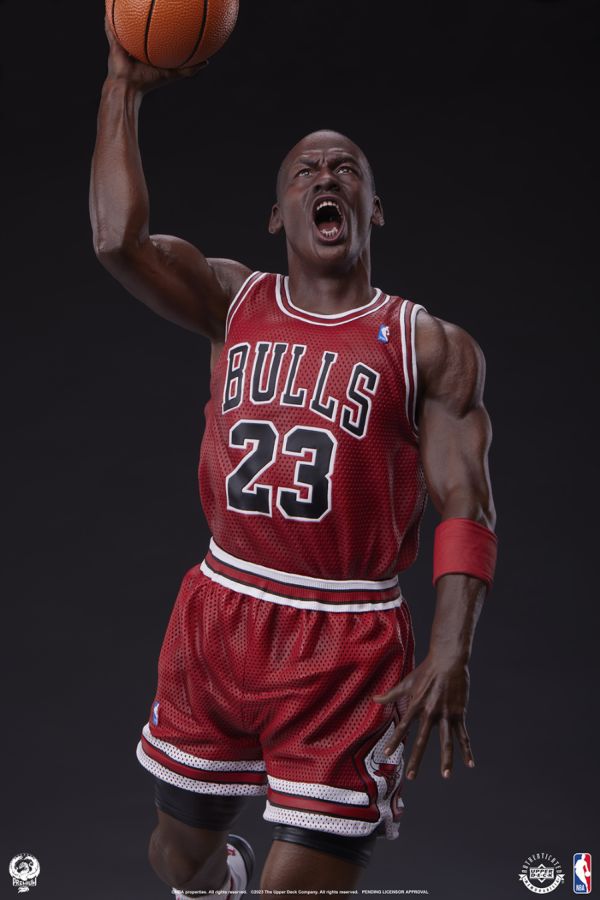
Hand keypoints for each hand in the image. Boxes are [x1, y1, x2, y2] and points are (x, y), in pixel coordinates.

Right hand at [104, 16, 206, 92]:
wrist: (129, 88)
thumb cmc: (150, 83)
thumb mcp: (173, 74)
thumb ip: (189, 69)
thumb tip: (207, 62)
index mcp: (149, 49)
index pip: (157, 32)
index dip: (163, 21)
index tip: (171, 10)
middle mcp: (136, 43)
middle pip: (141, 23)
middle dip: (144, 10)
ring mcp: (124, 41)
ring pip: (125, 21)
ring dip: (125, 10)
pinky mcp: (114, 41)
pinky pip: (111, 25)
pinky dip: (110, 14)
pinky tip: (111, 1)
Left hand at [373, 654, 474, 780]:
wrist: (448, 661)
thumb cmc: (426, 671)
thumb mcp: (407, 682)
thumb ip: (391, 694)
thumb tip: (374, 699)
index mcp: (416, 705)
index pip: (403, 726)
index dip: (395, 740)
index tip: (387, 754)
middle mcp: (430, 712)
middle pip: (422, 740)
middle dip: (416, 759)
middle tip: (411, 776)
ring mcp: (446, 714)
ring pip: (446, 741)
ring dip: (446, 760)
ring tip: (446, 776)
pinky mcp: (459, 714)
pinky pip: (463, 735)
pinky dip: (467, 750)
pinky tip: (469, 764)